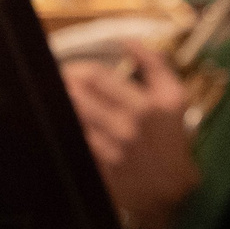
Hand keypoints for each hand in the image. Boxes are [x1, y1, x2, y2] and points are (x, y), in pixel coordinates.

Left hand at [62, 48, 199, 228]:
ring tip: (55, 100)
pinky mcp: (100, 170)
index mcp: (143, 107)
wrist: (172, 188)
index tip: (69, 69)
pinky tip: (63, 125)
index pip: (95, 76)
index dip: (76, 68)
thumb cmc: (171, 137)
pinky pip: (73, 143)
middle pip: (77, 95)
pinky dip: (65, 131)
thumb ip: (153, 63)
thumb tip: (127, 39)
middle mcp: (125, 129)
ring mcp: (110, 152)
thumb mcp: (174, 96)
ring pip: (70, 119)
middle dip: (62, 85)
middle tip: (56, 81)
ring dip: (60, 107)